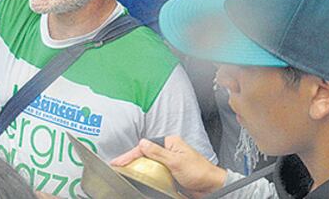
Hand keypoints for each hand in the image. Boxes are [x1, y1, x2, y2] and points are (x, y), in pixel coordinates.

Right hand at [110, 137, 226, 195]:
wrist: (210, 186)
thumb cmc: (199, 171)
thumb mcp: (176, 161)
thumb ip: (158, 152)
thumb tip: (143, 143)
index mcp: (171, 143)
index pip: (145, 146)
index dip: (130, 154)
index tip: (119, 162)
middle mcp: (169, 151)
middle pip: (145, 154)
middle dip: (131, 160)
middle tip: (118, 167)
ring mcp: (169, 162)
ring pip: (148, 164)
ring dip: (138, 167)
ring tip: (124, 172)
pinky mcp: (169, 173)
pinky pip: (154, 172)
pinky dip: (146, 175)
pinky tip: (139, 178)